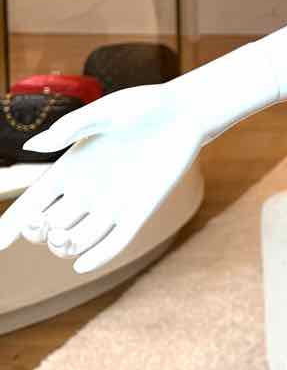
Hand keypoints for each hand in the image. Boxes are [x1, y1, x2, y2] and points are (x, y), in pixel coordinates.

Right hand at [0, 85, 200, 274]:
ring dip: (65, 246)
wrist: (186, 112)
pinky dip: (98, 256)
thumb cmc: (143, 106)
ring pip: (76, 240)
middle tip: (42, 225)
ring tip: (63, 237)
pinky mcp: (140, 211)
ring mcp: (112, 204)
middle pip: (48, 227)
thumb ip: (72, 129)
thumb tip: (31, 145)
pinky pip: (115, 242)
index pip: (30, 203)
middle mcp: (86, 191)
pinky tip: (83, 264)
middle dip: (38, 232)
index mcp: (69, 168)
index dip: (11, 223)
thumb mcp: (106, 113)